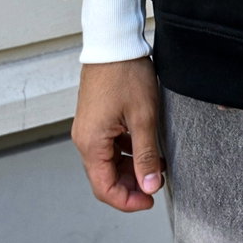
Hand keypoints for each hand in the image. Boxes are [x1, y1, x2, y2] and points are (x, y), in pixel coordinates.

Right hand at [71, 56, 166, 212]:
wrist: (114, 41)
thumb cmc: (126, 74)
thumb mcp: (143, 117)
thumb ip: (146, 155)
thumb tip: (149, 187)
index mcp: (91, 143)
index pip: (104, 188)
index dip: (128, 201)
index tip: (150, 200)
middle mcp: (84, 139)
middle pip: (104, 177)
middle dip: (130, 186)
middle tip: (156, 184)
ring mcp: (89, 128)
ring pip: (108, 162)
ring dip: (131, 168)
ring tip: (157, 165)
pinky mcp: (96, 119)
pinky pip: (109, 145)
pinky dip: (127, 152)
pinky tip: (147, 148)